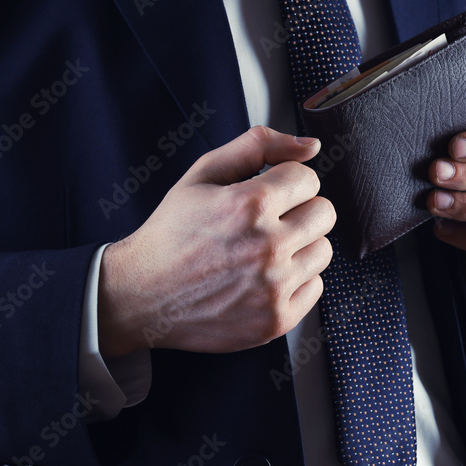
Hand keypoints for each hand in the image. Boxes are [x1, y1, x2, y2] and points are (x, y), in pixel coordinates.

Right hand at [97, 126, 334, 356]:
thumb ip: (258, 146)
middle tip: (267, 221)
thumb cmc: (171, 232)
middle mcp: (268, 247)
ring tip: (263, 249)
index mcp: (251, 205)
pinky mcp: (276, 320)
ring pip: (323, 250)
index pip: (308, 178)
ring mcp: (274, 288)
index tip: (266, 193)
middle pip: (324, 213)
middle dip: (299, 210)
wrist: (141, 294)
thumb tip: (311, 145)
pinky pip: (316, 287)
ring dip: (300, 246)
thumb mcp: (203, 174)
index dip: (285, 181)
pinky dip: (295, 281)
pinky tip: (262, 277)